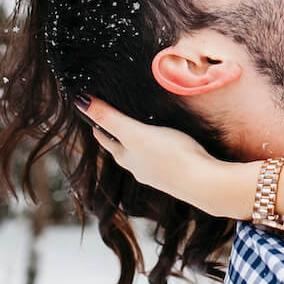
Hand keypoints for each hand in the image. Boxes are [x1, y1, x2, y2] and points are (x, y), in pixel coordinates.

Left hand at [78, 94, 244, 216]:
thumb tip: (80, 102)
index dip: (97, 125)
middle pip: (122, 150)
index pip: (105, 139)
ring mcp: (158, 174)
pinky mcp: (177, 174)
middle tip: (112, 120)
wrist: (203, 182)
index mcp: (127, 158)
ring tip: (140, 132)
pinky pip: (161, 160)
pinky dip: (158, 152)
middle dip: (116, 136)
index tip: (90, 112)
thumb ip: (110, 118)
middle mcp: (139, 168)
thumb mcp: (135, 133)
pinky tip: (167, 148)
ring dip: (138, 146)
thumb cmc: (170, 156)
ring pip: (141, 157)